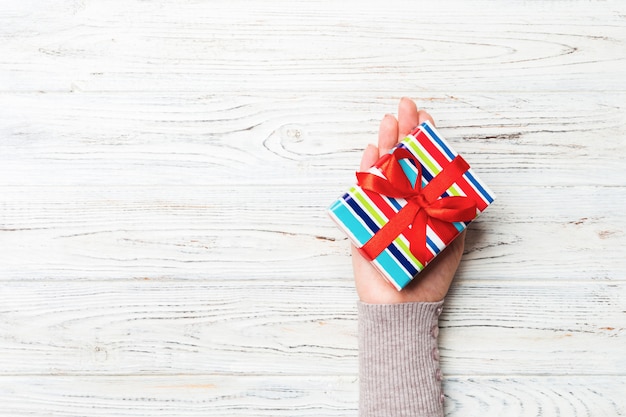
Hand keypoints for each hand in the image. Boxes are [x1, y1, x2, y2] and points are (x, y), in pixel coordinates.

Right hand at [352, 97, 465, 303]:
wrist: (402, 304)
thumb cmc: (429, 274)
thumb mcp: (452, 239)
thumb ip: (454, 211)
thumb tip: (457, 180)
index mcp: (424, 203)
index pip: (425, 165)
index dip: (426, 141)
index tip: (428, 119)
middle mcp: (403, 201)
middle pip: (402, 160)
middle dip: (404, 131)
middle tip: (406, 106)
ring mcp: (381, 209)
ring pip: (382, 170)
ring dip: (384, 144)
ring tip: (389, 120)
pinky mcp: (363, 220)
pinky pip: (363, 191)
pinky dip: (366, 171)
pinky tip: (370, 153)